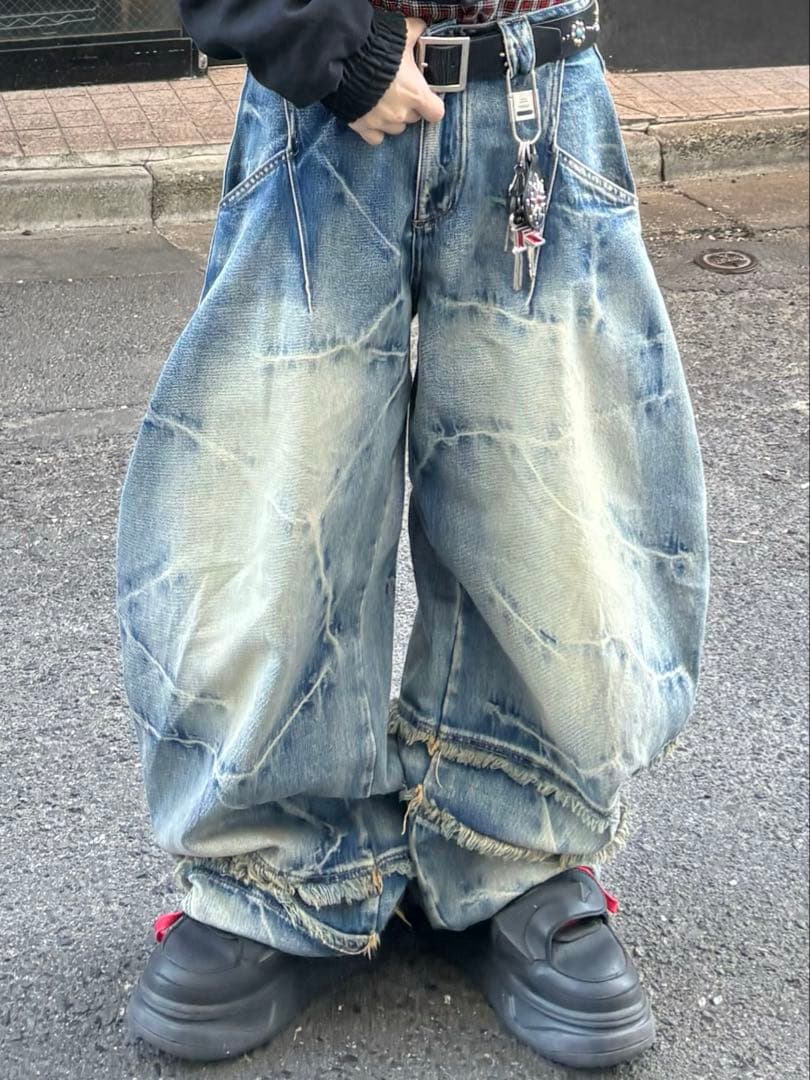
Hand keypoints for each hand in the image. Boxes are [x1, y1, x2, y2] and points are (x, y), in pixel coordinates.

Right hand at [348, 17, 444, 145]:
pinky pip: (376, 137)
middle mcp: (401, 113)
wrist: (343, 60)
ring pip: (396, 128)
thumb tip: (420, 28)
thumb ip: (415, 34)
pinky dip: (375, 130)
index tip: (427, 98)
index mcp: (416, 94)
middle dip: (409, 106)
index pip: (436, 112)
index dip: (432, 105)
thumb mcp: (402, 35)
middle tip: (399, 90)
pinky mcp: (363, 127)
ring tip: (384, 101)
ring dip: (393, 117)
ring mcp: (382, 123)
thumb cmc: (376, 49)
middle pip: (414, 117)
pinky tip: (373, 116)